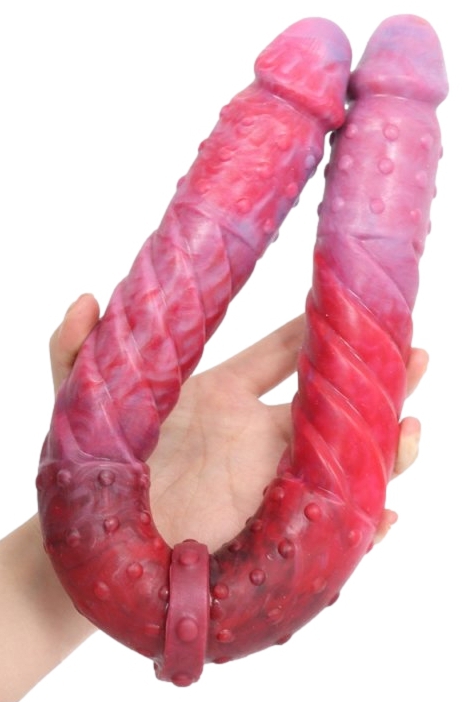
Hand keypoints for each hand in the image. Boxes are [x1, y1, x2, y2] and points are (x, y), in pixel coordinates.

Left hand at [50, 294, 427, 551]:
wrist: (83, 551)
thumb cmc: (89, 472)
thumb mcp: (81, 406)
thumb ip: (75, 350)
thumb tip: (84, 297)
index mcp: (221, 395)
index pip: (283, 351)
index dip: (321, 327)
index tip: (357, 301)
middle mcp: (254, 437)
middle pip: (331, 405)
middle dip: (376, 382)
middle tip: (415, 357)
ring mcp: (266, 487)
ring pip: (341, 464)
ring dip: (382, 450)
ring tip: (410, 431)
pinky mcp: (268, 539)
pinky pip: (325, 532)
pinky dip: (359, 527)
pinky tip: (384, 515)